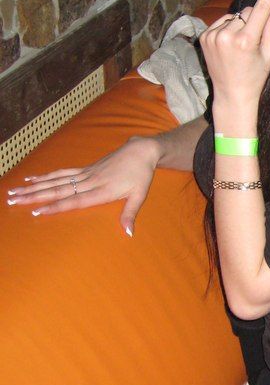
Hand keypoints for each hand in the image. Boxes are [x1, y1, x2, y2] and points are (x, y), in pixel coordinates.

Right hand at [6, 135, 160, 235]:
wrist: (140, 151)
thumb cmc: (141, 175)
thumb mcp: (139, 195)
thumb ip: (130, 214)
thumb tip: (128, 233)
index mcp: (102, 190)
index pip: (74, 201)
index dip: (55, 206)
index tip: (36, 211)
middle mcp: (90, 182)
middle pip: (58, 190)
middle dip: (35, 196)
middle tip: (13, 200)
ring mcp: (85, 174)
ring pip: (55, 181)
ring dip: (35, 187)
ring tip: (14, 191)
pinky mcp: (85, 168)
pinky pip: (62, 173)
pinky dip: (46, 176)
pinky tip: (31, 179)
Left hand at [200, 0, 269, 111]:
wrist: (232, 94)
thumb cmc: (256, 75)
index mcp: (246, 41)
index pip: (261, 7)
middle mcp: (227, 36)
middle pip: (248, 12)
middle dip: (254, 20)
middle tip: (254, 43)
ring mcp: (213, 36)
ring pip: (235, 16)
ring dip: (240, 25)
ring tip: (240, 47)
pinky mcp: (204, 36)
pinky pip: (222, 22)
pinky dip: (228, 29)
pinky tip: (229, 46)